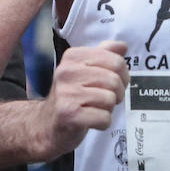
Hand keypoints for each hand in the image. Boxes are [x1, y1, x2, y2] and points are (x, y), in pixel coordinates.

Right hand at [34, 40, 128, 158]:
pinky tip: (90, 120)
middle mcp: (67, 72)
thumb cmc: (71, 96)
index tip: (112, 83)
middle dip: (117, 94)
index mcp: (73, 57)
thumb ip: (103, 55)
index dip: (122, 75)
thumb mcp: (85, 71)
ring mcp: (66, 93)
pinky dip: (103, 123)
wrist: (47, 124)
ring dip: (108, 109)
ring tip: (94, 108)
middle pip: (114, 80)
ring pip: (110, 99)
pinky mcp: (69, 114)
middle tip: (105, 99)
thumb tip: (122, 46)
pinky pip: (104, 118)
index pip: (115, 61)